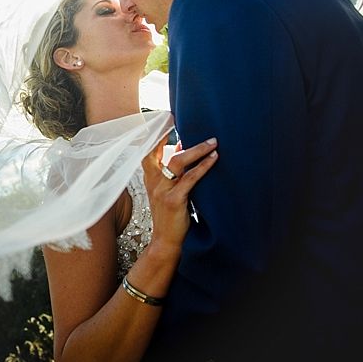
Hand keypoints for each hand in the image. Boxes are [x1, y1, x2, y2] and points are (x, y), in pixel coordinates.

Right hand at [141, 131, 218, 251]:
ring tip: (212, 142)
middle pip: (159, 152)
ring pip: (177, 162)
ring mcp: (162, 191)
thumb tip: (180, 146)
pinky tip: (214, 158)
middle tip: (184, 121)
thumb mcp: (168, 190)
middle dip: (170, 135)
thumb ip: (173, 170)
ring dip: (197, 150)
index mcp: (150, 179)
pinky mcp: (174, 200)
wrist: (165, 241)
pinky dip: (203, 166)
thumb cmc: (169, 215)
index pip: (148, 151)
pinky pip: (190, 178)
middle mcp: (153, 182)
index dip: (156, 135)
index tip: (167, 120)